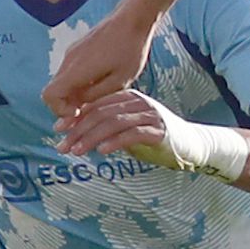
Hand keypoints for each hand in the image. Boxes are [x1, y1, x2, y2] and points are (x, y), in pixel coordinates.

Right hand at [40, 9, 156, 117]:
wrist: (132, 18)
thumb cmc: (130, 49)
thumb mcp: (119, 81)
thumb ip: (95, 95)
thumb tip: (79, 105)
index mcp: (76, 70)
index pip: (49, 95)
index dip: (59, 109)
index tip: (78, 113)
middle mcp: (68, 60)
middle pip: (54, 90)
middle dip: (67, 104)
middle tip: (88, 109)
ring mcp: (72, 53)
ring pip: (63, 81)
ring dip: (74, 93)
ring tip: (98, 96)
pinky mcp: (78, 49)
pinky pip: (70, 71)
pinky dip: (78, 82)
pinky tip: (99, 82)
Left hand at [55, 88, 212, 170]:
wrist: (192, 144)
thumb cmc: (157, 137)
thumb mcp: (129, 129)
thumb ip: (109, 126)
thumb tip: (79, 132)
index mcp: (128, 97)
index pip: (96, 105)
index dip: (75, 118)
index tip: (58, 130)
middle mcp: (138, 102)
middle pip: (101, 114)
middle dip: (78, 130)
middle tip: (62, 145)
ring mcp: (149, 115)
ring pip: (113, 123)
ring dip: (92, 138)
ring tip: (77, 151)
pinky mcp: (159, 130)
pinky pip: (132, 134)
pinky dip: (115, 142)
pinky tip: (102, 151)